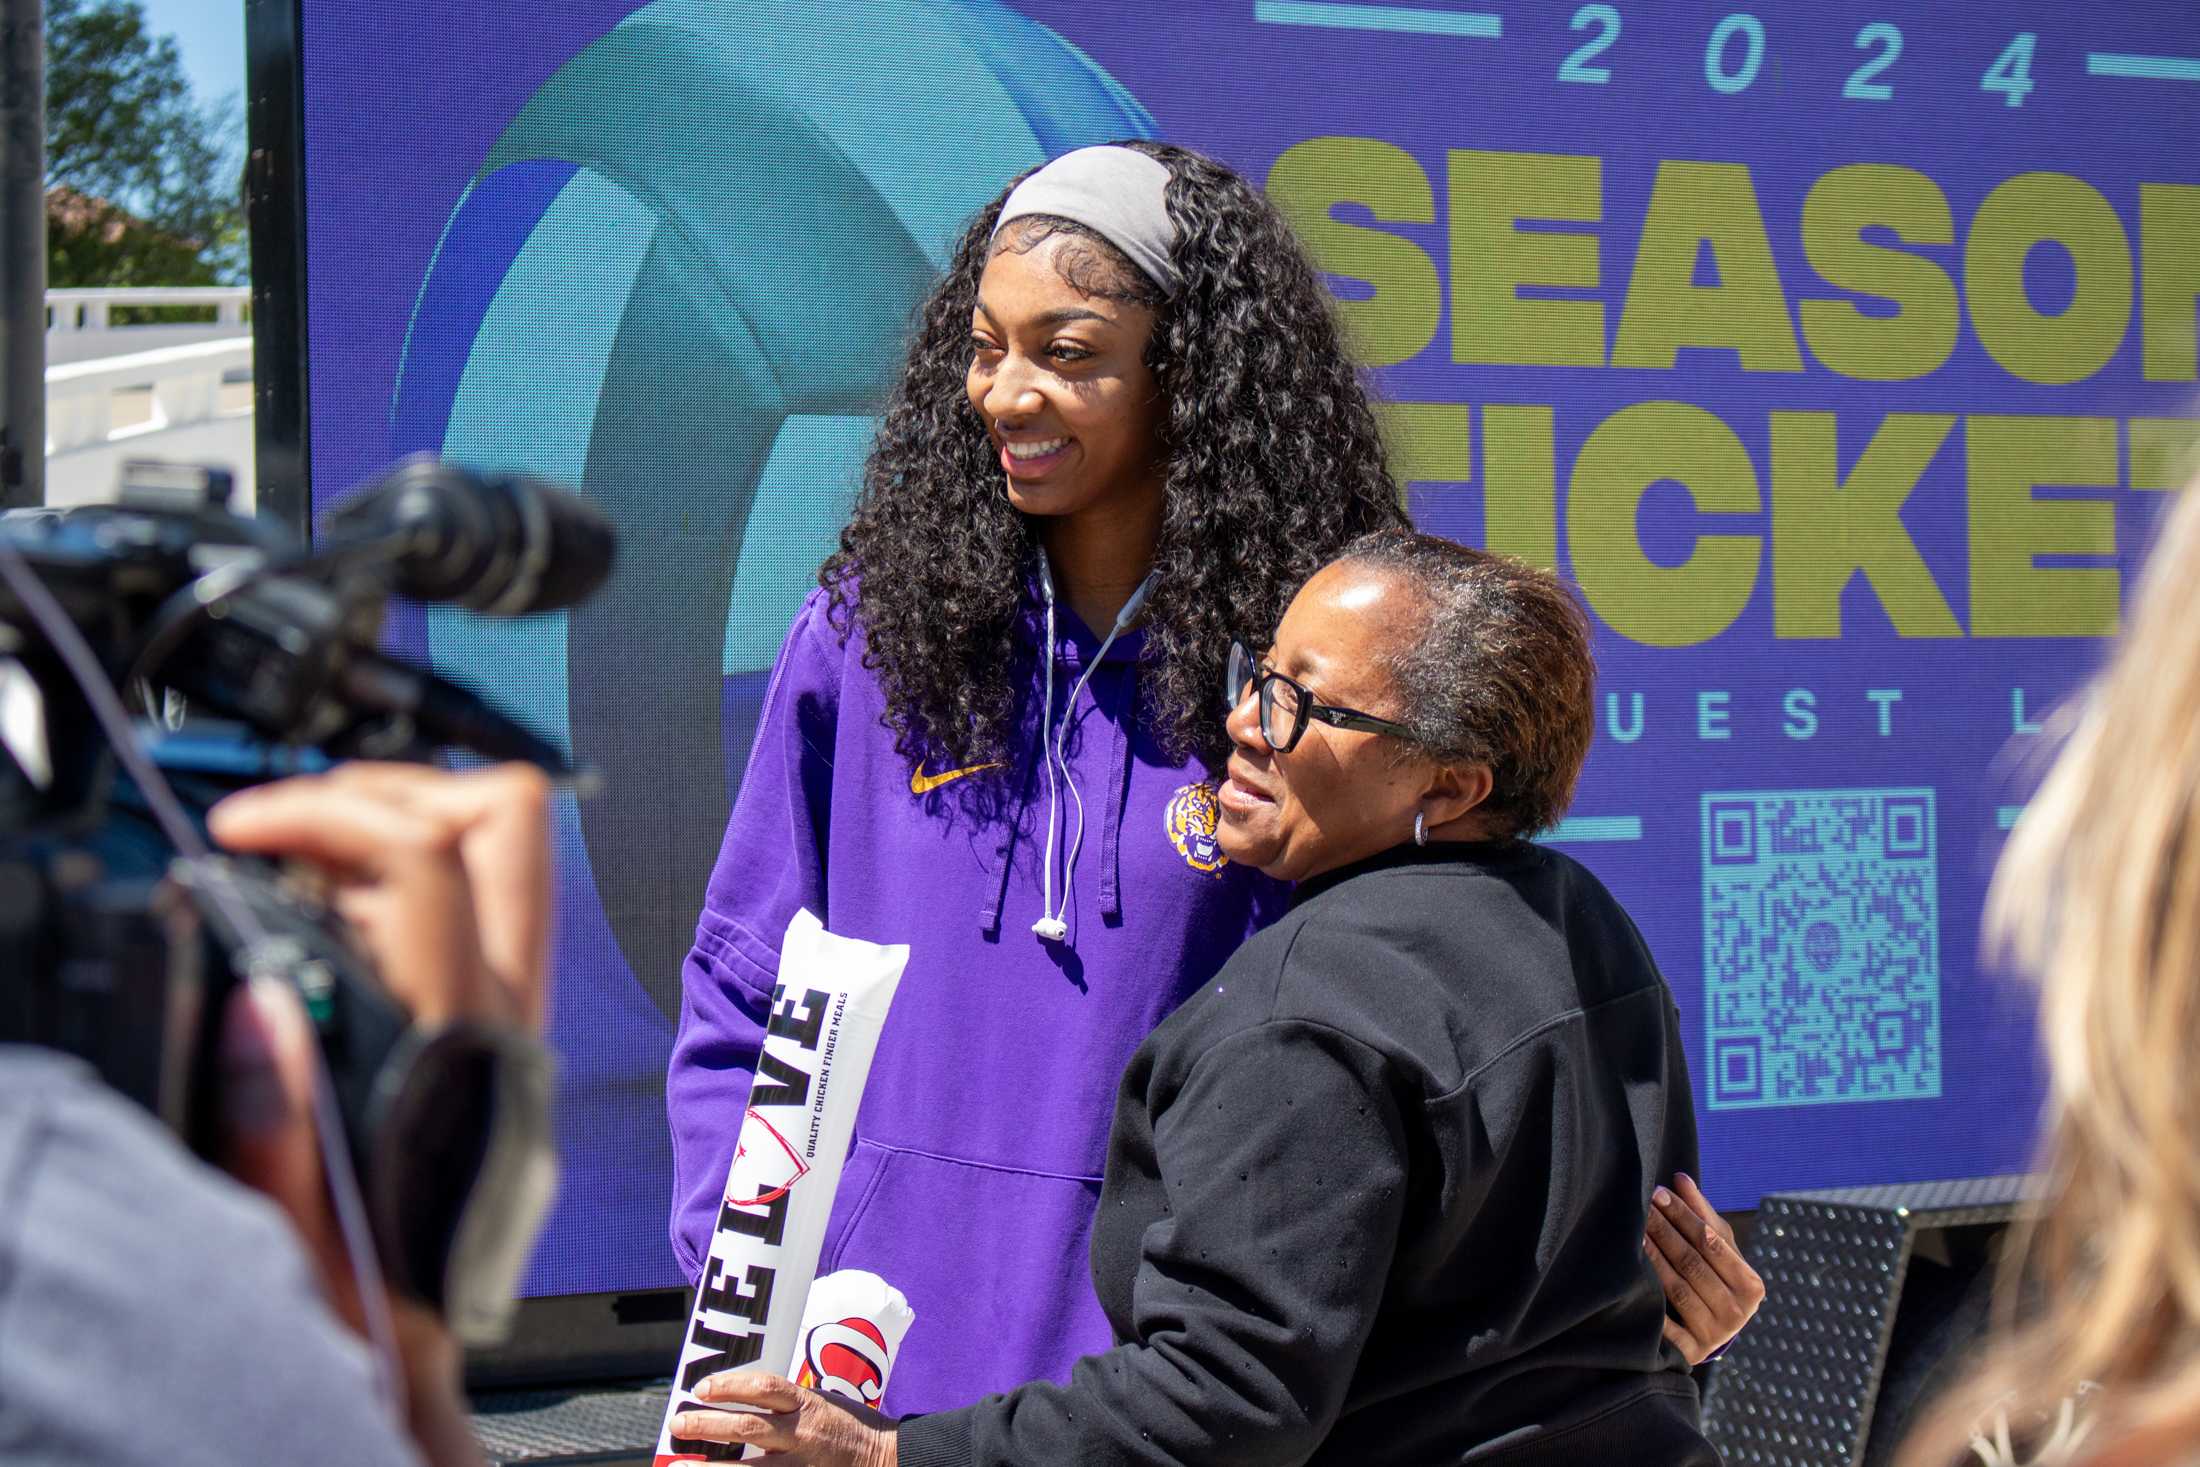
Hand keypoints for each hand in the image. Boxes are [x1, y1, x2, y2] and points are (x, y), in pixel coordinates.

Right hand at [205, 761, 553, 1465]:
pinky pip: (488, 907)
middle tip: (295, 822)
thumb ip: (274, 1122)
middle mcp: (506, 1017)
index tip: (244, 830)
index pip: (428, 864)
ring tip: (307, 860)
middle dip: (393, 785)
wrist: (421, 1366)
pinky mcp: (504, 1032)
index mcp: (455, 1045)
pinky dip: (411, 877)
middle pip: (507, 823)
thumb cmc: (366, 1307)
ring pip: (510, 854)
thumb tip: (265, 998)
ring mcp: (515, 1018)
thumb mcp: (294, 1228)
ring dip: (408, 821)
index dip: (329, 813)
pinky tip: (335, 920)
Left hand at [672, 1373, 897, 1466]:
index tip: (701, 1388)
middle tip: (678, 1423)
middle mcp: (802, 1434)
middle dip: (706, 1426)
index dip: (729, 1386)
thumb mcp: (822, 1402)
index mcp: (808, 1405)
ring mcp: (800, 1465)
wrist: (885, 1458)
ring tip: (679, 1464)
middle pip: (746, 1427)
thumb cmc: (850, 1426)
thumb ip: (787, 1404)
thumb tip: (742, 1400)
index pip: (764, 1389)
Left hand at [1645, 1172, 1764, 1365]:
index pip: (1711, 1243)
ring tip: (1632, 1231)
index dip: (1683, 1216)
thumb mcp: (1718, 1249)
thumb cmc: (1715, 1279)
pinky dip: (1649, 1300)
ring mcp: (1715, 1335)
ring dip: (1652, 1257)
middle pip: (1692, 1263)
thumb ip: (1702, 1214)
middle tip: (1640, 1207)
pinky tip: (1630, 1277)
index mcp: (1750, 1285)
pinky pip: (1665, 1325)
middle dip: (1664, 1231)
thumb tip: (1680, 1178)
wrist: (1713, 1332)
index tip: (1657, 1193)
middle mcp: (1737, 1313)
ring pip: (1677, 1288)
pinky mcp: (1691, 1352)